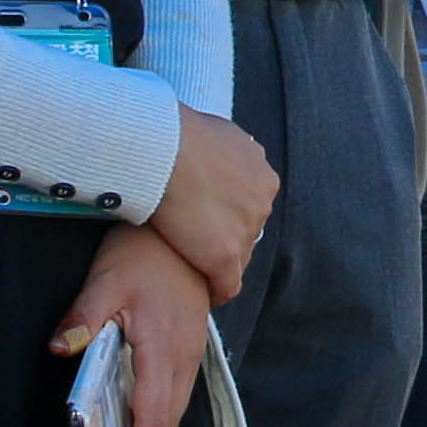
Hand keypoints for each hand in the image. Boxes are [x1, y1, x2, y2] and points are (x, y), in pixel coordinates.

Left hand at [52, 227, 210, 426]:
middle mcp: (183, 357)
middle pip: (168, 422)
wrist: (186, 229)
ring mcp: (191, 352)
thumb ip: (84, 316)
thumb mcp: (106, 279)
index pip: (152, 414)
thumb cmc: (144, 254)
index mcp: (162, 348)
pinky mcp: (191, 346)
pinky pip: (180, 394)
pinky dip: (164, 420)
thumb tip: (60, 349)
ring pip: (177, 411)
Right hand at [149, 109, 279, 298]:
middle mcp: (261, 203)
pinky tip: (206, 294)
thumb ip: (225, 150)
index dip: (228, 213)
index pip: (249, 204)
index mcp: (262, 176)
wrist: (163, 149)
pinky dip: (217, 290)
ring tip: (196, 267)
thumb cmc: (179, 133)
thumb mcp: (217, 133)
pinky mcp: (224, 257)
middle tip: (199, 241)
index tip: (209, 218)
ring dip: (218, 261)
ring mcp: (245, 231)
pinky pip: (227, 285)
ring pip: (237, 255)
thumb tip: (216, 148)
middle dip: (226, 236)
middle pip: (246, 230)